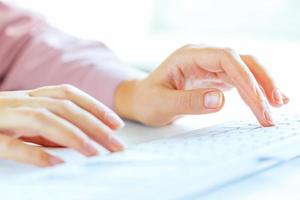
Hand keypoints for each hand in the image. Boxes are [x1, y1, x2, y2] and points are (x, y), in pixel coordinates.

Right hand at [0, 84, 124, 166]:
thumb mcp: (24, 119)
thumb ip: (49, 126)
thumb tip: (81, 139)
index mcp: (29, 95)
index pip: (69, 94)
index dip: (95, 106)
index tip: (117, 124)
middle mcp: (19, 100)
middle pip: (64, 107)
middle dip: (94, 125)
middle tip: (117, 145)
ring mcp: (2, 116)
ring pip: (44, 120)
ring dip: (73, 136)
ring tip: (95, 154)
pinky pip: (12, 144)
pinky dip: (36, 154)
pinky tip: (57, 165)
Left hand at [115, 44, 288, 125]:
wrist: (141, 99)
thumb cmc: (147, 100)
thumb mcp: (161, 104)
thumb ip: (188, 102)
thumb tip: (220, 100)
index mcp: (188, 56)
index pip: (225, 58)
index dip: (245, 78)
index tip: (257, 101)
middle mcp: (202, 56)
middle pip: (240, 61)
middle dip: (259, 83)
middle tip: (272, 110)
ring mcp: (209, 65)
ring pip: (244, 69)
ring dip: (262, 85)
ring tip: (278, 105)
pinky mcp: (213, 77)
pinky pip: (239, 79)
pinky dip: (253, 90)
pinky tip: (264, 100)